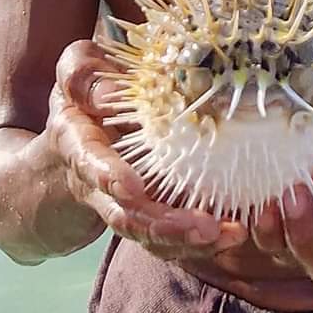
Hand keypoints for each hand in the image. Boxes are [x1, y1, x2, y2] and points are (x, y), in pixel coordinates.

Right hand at [47, 40, 247, 260]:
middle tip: (204, 227)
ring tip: (230, 235)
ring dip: (188, 241)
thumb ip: (83, 77)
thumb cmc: (86, 92)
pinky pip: (172, 237)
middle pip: (125, 216)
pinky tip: (237, 233)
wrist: (75, 135)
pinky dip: (203, 240)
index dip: (110, 178)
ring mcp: (125, 204)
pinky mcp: (152, 214)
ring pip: (151, 235)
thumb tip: (108, 96)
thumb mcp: (77, 71)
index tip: (133, 188)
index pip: (90, 164)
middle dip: (162, 226)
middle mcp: (98, 183)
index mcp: (79, 143)